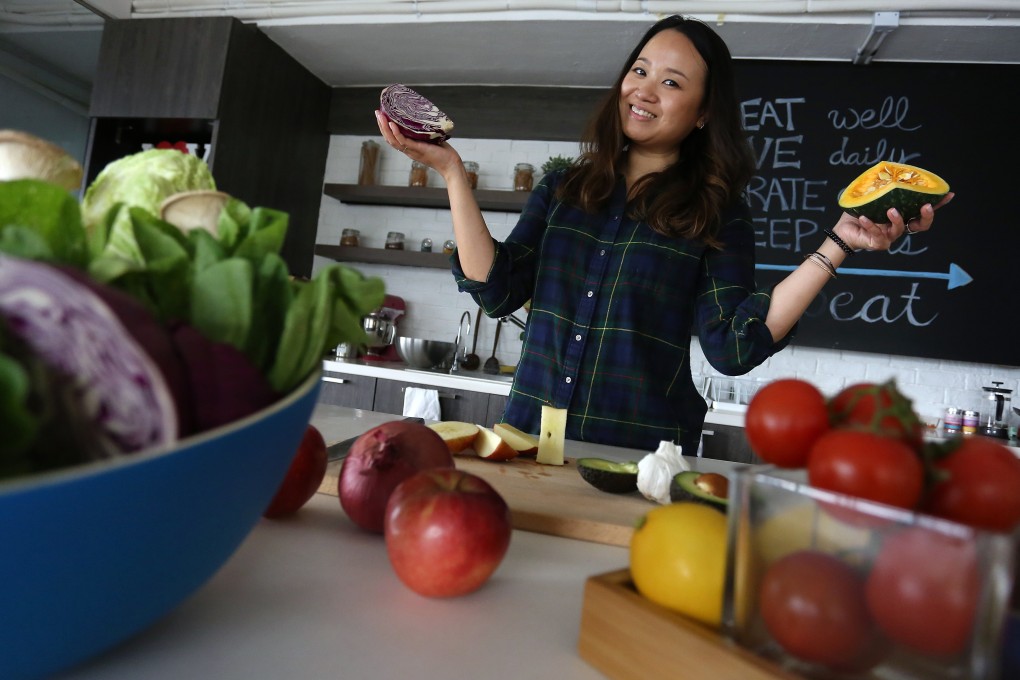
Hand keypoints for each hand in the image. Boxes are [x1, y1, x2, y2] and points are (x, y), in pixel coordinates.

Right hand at [374, 110, 462, 180]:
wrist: (450, 164)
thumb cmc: (443, 152)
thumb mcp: (430, 139)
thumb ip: (424, 131)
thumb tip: (423, 116)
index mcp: (409, 147)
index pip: (393, 138)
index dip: (385, 128)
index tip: (381, 116)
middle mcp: (408, 150)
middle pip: (389, 139)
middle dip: (381, 125)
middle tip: (377, 113)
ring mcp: (411, 150)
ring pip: (393, 140)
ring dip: (385, 128)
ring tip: (380, 116)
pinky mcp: (417, 149)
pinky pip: (403, 141)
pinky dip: (396, 133)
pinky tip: (392, 124)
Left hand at [832, 192, 953, 250]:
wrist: (842, 231)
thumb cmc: (859, 213)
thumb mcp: (873, 197)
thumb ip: (883, 188)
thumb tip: (890, 170)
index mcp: (902, 215)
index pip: (923, 210)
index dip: (938, 204)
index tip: (948, 194)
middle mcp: (899, 227)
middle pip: (921, 225)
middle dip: (927, 216)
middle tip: (925, 206)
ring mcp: (889, 237)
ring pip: (900, 229)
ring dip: (897, 219)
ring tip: (891, 210)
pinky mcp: (877, 243)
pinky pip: (877, 234)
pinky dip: (871, 225)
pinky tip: (865, 217)